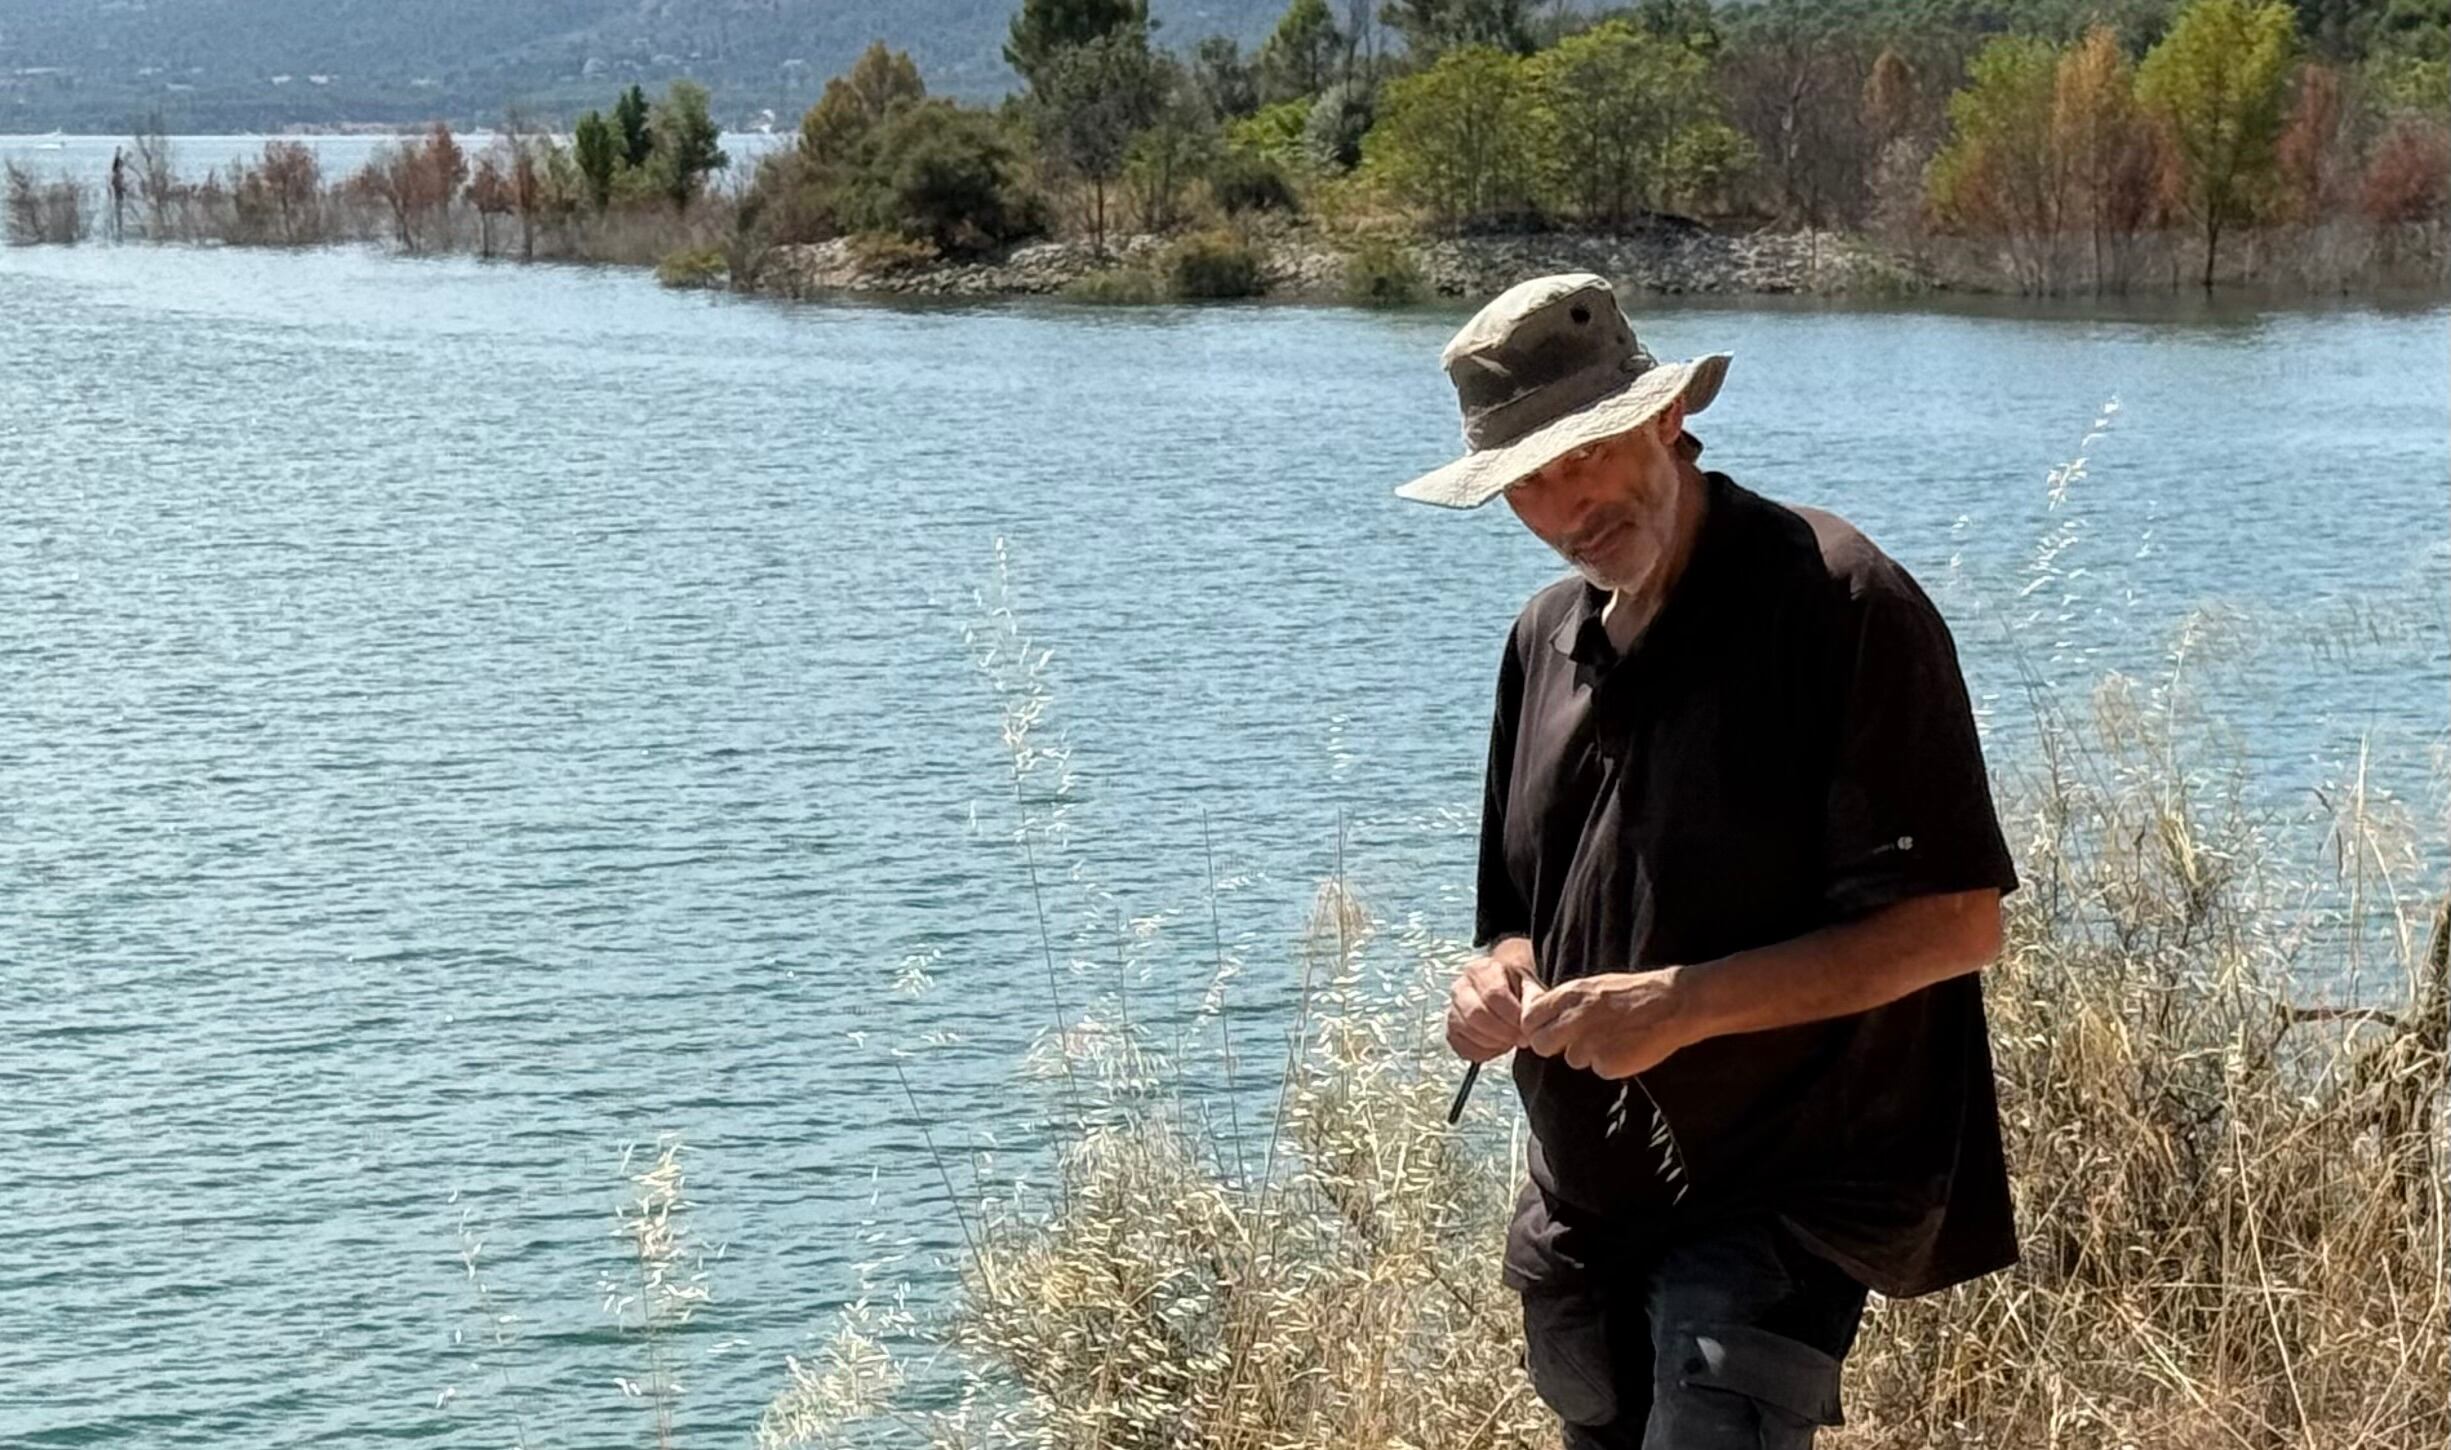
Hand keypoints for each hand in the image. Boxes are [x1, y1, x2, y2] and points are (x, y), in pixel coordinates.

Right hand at [1445, 938, 1539, 1063]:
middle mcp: (1461, 986)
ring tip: (1509, 1040)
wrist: (1502, 991)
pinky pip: (1461, 1046)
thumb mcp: (1529, 985)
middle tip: (1519, 1038)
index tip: (1526, 1027)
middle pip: (1476, 1013)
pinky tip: (1496, 1046)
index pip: (1493, 994)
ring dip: (1492, 1042)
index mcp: (1481, 970)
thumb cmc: (1515, 988)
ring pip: (1466, 1030)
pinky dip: (1481, 1052)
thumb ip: (1532, 998)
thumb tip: (1530, 1017)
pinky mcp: (1451, 1030)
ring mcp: (1453, 1009)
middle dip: (1502, 1032)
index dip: (1512, 1016)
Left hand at [1519, 968, 1698, 1078]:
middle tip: (1572, 1043)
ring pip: (1572, 1060)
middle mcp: (1576, 1018)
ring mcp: (1591, 1043)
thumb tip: (1540, 1018)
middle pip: (1540, 1044)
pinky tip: (1625, 1048)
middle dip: (1552, 1046)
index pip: (1529, 1018)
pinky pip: (1598, 1070)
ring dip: (1587, 1055)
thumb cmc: (1634, 994)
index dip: (1537, 1027)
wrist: (1674, 1004)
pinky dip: (1609, 1064)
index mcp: (1571, 995)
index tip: (1548, 1030)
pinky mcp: (1609, 1064)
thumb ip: (1564, 1003)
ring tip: (1612, 1039)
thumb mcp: (1593, 987)